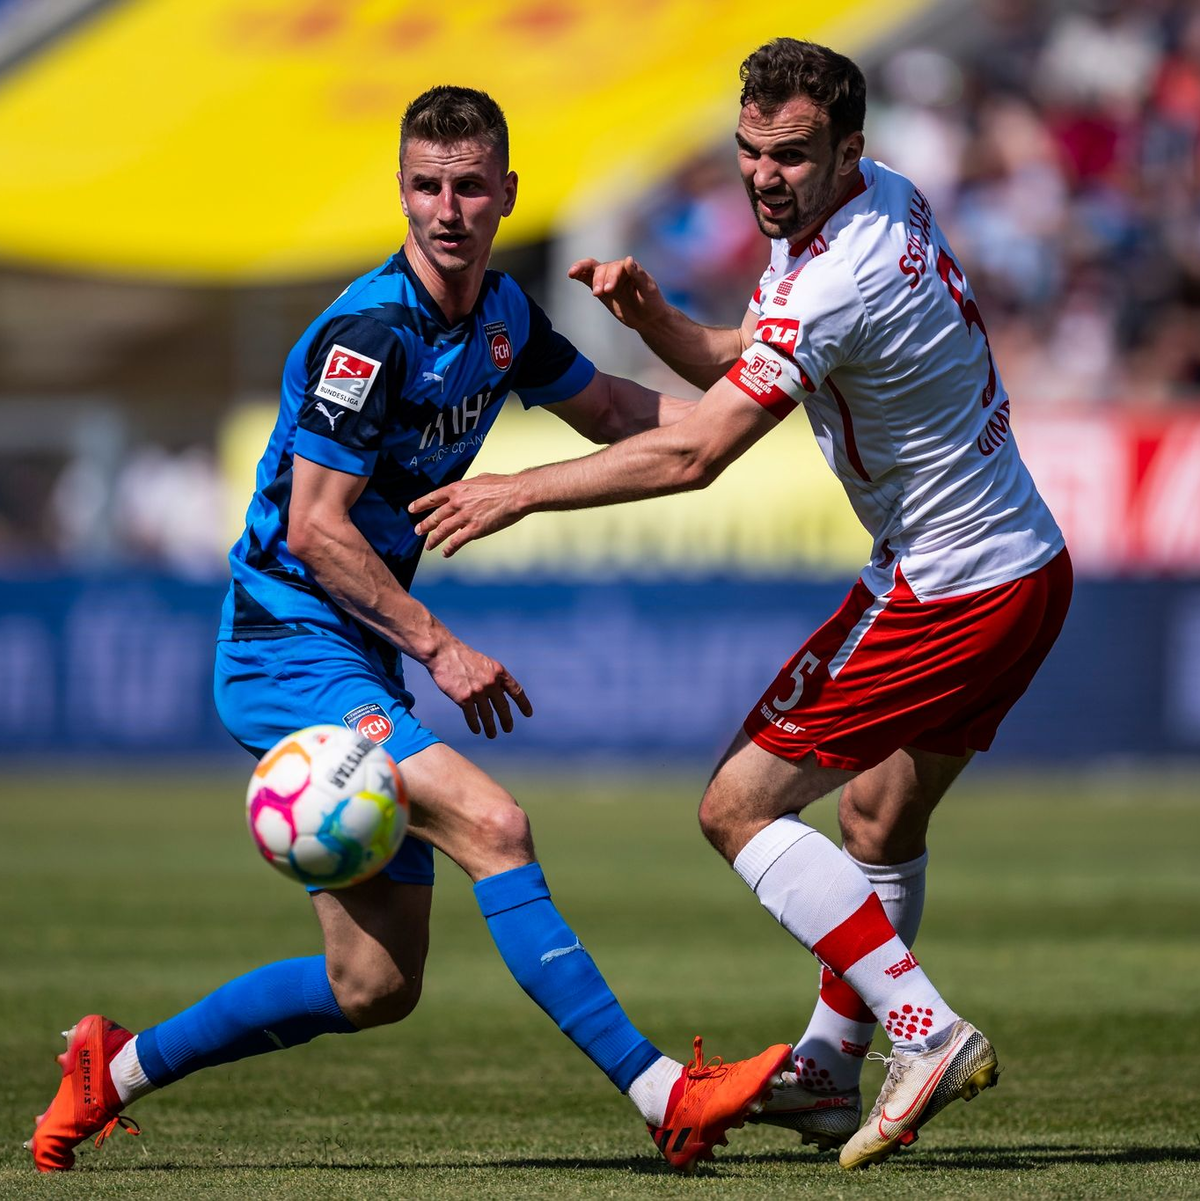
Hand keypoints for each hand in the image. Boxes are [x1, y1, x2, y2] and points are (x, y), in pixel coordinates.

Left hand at [409, 473, 523, 557]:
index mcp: (457, 489)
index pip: (433, 498)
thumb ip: (470, 486)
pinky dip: (450, 548)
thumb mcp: (481, 479)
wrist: (517, 494)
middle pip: (435, 516)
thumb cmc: (503, 485)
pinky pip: (457, 541)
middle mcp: (457, 503)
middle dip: (424, 525)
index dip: (420, 504)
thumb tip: (468, 488)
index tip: (412, 509)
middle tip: (417, 531)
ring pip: (442, 530)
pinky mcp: (475, 529)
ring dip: (433, 539)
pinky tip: (446, 553)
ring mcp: (465, 517)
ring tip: (428, 546)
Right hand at [425, 636, 533, 737]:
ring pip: (488, 715)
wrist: (443, 652)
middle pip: (503, 707)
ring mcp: (478, 691)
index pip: (516, 691)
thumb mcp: (484, 663)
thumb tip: (499, 694)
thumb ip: (493, 677)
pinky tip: (477, 730)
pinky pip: (472, 716)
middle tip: (508, 729)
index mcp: (499, 672)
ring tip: (492, 734)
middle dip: (507, 720)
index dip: (523, 704)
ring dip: (491, 727)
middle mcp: (491, 683)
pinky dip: (475, 725)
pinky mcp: (464, 698)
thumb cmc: (462, 657)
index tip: (528, 714)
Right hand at [568, 256, 665, 329]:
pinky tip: (571, 273)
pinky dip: (579, 273)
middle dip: (599, 280)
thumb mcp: (648, 289)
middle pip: (602, 269)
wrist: (648, 317)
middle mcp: (617, 270)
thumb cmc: (651, 302)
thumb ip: (638, 274)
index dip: (611, 276)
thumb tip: (628, 259)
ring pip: (593, 269)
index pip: (616, 266)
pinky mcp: (601, 288)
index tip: (609, 290)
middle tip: (600, 293)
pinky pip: (587, 277)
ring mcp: (608, 278)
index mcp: (629, 268)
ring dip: (585, 274)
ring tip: (584, 284)